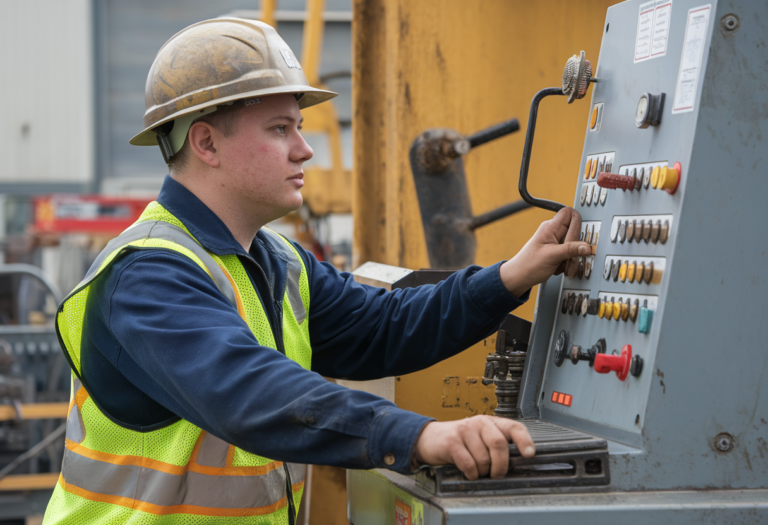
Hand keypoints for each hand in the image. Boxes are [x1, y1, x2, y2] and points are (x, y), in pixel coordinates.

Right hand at [413, 415, 534, 479]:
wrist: (430, 438)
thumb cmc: (460, 442)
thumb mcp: (480, 438)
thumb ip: (496, 444)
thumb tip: (516, 464)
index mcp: (490, 422)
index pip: (514, 427)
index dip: (524, 440)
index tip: (529, 454)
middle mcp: (479, 423)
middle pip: (499, 444)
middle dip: (500, 466)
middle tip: (496, 475)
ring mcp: (464, 430)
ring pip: (483, 458)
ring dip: (482, 472)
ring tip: (477, 471)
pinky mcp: (451, 442)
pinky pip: (469, 464)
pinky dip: (471, 474)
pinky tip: (468, 473)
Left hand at [500, 207, 589, 296]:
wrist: (519, 278)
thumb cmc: (528, 265)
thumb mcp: (552, 256)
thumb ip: (571, 250)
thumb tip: (587, 247)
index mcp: (550, 227)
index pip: (570, 213)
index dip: (577, 223)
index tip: (578, 238)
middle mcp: (554, 232)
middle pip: (575, 232)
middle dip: (574, 249)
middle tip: (567, 259)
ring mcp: (555, 242)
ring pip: (574, 245)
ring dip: (570, 259)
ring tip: (560, 266)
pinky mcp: (557, 251)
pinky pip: (570, 254)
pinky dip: (566, 263)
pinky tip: (558, 268)